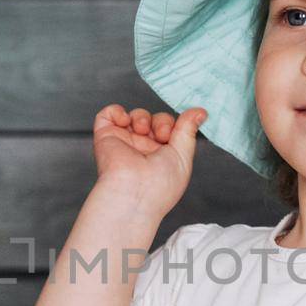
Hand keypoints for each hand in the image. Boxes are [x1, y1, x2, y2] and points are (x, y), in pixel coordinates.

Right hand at [92, 103, 207, 214]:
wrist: (133, 194)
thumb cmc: (159, 185)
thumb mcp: (183, 156)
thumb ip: (189, 131)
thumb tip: (200, 112)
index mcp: (161, 157)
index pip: (170, 131)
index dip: (174, 125)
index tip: (175, 133)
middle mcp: (143, 151)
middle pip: (154, 120)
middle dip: (161, 121)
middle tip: (162, 134)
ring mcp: (123, 143)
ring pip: (135, 116)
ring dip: (142, 116)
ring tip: (142, 129)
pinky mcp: (106, 137)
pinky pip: (108, 115)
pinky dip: (117, 111)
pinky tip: (125, 120)